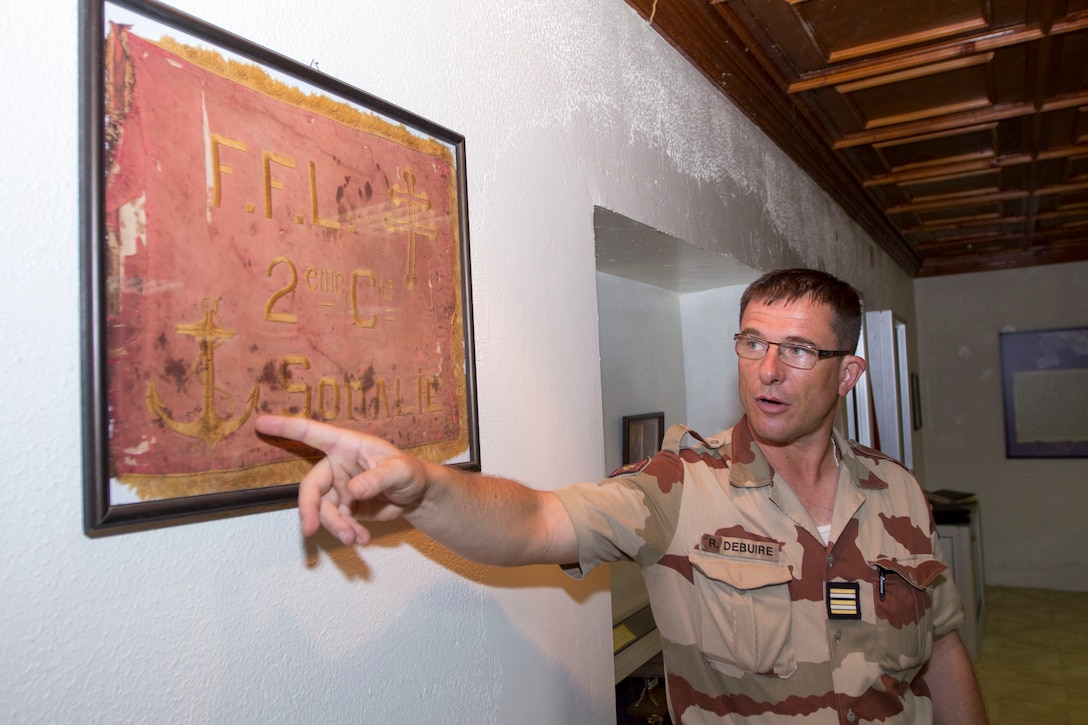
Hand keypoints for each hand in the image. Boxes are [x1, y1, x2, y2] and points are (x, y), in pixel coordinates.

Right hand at [255, 415, 430, 545]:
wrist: (417, 496)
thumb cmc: (409, 472)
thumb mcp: (400, 470)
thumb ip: (378, 478)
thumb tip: (353, 490)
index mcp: (346, 445)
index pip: (311, 433)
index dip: (286, 427)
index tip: (260, 422)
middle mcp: (337, 466)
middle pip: (311, 487)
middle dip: (309, 509)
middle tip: (311, 529)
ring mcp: (338, 488)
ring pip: (323, 510)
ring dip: (335, 526)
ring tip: (355, 538)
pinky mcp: (344, 508)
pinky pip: (337, 523)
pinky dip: (347, 533)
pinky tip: (362, 539)